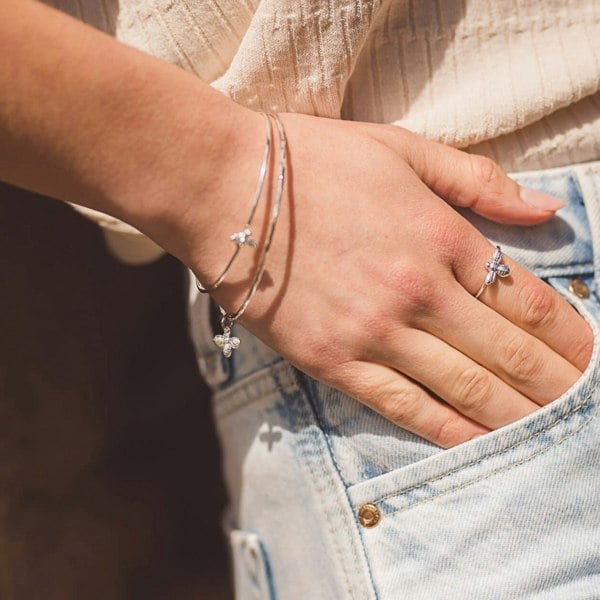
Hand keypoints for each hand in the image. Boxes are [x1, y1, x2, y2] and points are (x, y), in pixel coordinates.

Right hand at [181, 111, 593, 447]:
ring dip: (518, 416)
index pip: (528, 300)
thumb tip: (545, 210)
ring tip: (555, 435)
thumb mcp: (400, 149)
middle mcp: (418, 291)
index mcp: (440, 235)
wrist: (226, 189)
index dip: (571, 336)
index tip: (593, 359)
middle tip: (588, 409)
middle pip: (508, 354)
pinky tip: (480, 443)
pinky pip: (403, 406)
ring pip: (465, 388)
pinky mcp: (332, 361)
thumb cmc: (312, 163)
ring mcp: (374, 331)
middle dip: (558, 386)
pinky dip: (448, 430)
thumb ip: (476, 180)